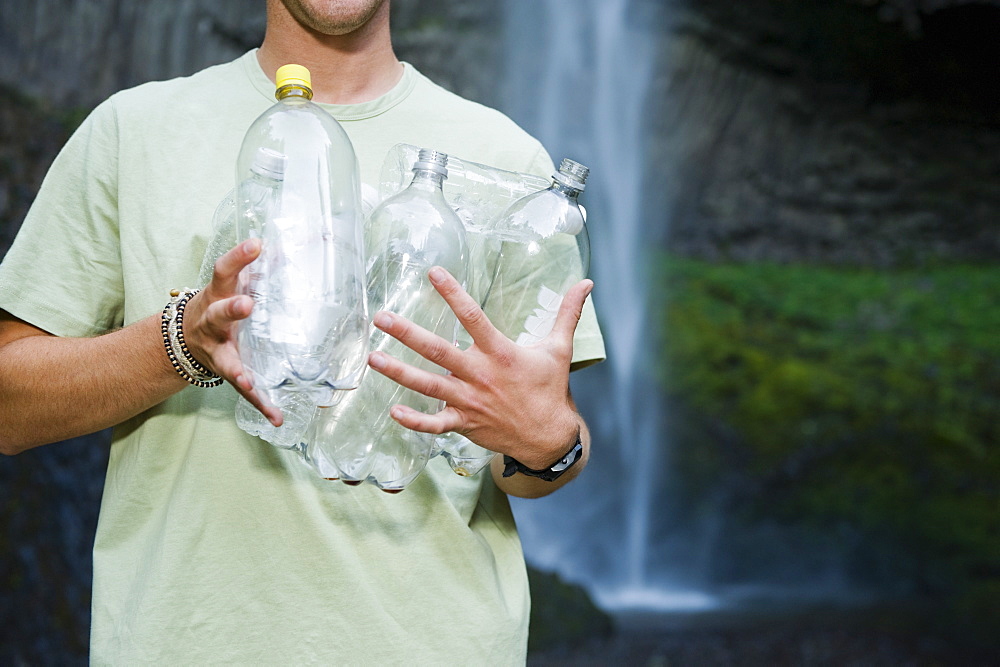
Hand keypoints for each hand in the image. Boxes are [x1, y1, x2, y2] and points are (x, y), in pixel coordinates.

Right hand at [181, 239, 282, 426]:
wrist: (184, 337)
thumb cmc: (219, 302)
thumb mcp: (230, 283)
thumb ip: (256, 268)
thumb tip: (289, 244)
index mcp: (216, 295)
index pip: (224, 271)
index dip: (238, 257)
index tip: (257, 244)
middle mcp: (212, 323)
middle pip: (219, 315)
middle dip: (232, 310)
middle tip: (248, 305)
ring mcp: (217, 351)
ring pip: (226, 361)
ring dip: (239, 371)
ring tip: (249, 383)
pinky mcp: (227, 372)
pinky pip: (244, 392)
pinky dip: (261, 405)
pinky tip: (277, 417)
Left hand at [367, 266, 591, 469]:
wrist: (548, 437)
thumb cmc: (549, 389)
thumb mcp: (559, 348)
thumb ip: (567, 313)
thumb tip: (586, 283)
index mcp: (500, 352)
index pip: (472, 315)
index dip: (452, 292)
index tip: (432, 272)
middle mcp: (480, 374)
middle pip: (437, 350)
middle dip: (407, 333)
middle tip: (382, 317)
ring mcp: (469, 400)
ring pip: (428, 384)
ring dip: (399, 372)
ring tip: (373, 357)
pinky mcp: (464, 423)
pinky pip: (434, 424)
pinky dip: (414, 420)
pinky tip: (393, 410)